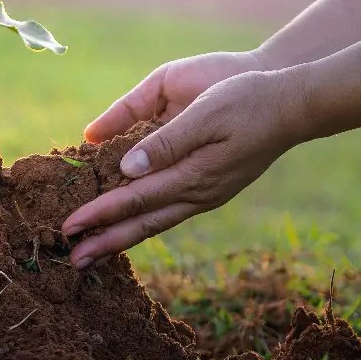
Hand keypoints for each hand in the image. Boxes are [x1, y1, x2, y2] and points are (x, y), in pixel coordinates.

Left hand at [62, 69, 302, 267]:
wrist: (291, 105)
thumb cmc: (245, 100)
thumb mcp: (206, 113)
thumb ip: (167, 142)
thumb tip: (127, 169)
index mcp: (194, 176)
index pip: (135, 200)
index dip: (100, 214)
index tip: (69, 227)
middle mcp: (198, 193)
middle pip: (143, 223)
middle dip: (105, 241)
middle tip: (72, 259)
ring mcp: (206, 193)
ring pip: (156, 222)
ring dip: (122, 237)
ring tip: (94, 252)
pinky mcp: (209, 185)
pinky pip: (168, 210)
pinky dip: (143, 221)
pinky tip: (130, 224)